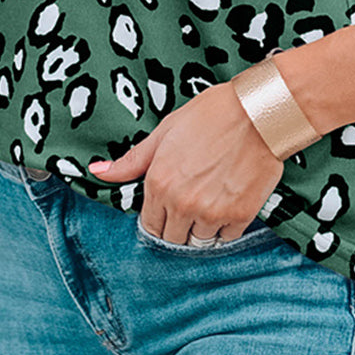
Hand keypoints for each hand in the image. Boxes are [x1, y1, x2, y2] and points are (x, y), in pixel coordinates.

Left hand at [88, 80, 283, 244]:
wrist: (258, 112)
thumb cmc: (211, 115)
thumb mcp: (165, 132)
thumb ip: (132, 160)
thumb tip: (97, 172)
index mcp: (159, 183)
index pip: (150, 225)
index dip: (159, 218)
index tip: (168, 209)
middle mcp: (182, 203)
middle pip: (173, 239)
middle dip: (179, 226)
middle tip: (192, 204)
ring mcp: (211, 213)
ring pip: (200, 241)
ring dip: (203, 228)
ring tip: (212, 201)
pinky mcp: (239, 215)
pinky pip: (227, 237)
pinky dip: (226, 226)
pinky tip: (230, 202)